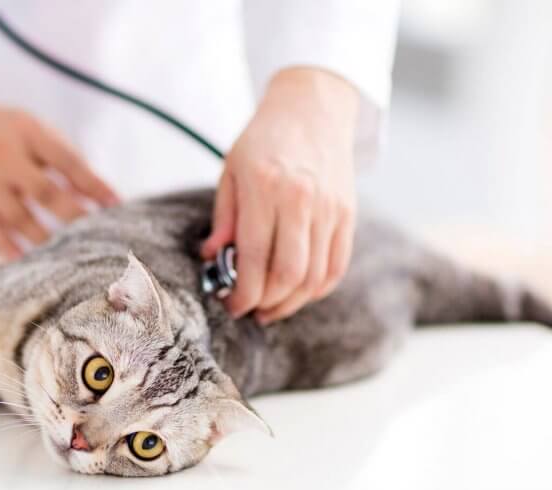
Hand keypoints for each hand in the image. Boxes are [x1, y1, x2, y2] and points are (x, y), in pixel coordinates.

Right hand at [0, 87, 117, 257]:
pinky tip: (32, 262)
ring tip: (71, 254)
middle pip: (45, 193)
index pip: (66, 160)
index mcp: (25, 131)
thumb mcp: (27, 126)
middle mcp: (4, 156)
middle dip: (74, 216)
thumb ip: (59, 153)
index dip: (93, 184)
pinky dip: (13, 249)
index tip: (115, 204)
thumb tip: (94, 191)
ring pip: (22, 219)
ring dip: (48, 239)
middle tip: (98, 235)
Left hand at [201, 67, 358, 323]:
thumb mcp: (231, 171)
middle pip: (288, 274)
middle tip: (249, 310)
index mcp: (266, 189)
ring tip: (271, 307)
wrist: (313, 107)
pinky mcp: (348, 213)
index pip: (253, 257)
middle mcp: (302, 200)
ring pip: (314, 277)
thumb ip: (224, 218)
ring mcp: (330, 208)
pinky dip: (317, 288)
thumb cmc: (264, 140)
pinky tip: (299, 293)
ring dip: (291, 302)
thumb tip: (213, 258)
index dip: (242, 292)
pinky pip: (337, 266)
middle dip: (266, 303)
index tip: (231, 304)